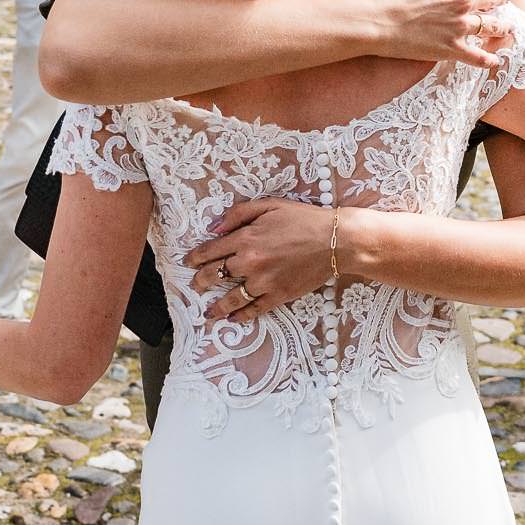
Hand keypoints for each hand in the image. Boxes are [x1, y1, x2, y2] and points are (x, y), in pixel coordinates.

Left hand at [184, 199, 343, 321]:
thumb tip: (214, 227)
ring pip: (231, 297)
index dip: (195, 257)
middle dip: (200, 281)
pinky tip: (234, 319)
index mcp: (246, 238)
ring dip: (216, 306)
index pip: (210, 251)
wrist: (336, 241)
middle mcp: (250, 262)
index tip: (188, 262)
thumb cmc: (304, 219)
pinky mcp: (279, 295)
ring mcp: (264, 282)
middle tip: (194, 285)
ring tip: (208, 312)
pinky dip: (241, 316)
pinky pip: (254, 309)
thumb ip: (239, 214)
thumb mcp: (270, 206)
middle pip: (215, 275)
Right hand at [372, 0, 508, 66]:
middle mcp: (463, 1)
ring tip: (508, 28)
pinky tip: (495, 60)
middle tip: (506, 0)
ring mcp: (460, 26)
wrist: (379, 22)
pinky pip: (478, 56)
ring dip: (503, 27)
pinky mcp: (453, 48)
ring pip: (492, 26)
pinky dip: (488, 59)